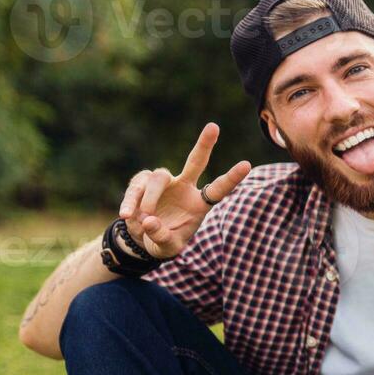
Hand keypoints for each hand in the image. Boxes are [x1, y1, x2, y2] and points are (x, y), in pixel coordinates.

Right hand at [118, 123, 251, 259]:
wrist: (142, 239)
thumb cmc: (164, 241)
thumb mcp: (167, 248)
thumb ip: (161, 236)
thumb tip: (149, 220)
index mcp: (199, 203)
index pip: (218, 189)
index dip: (231, 178)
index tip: (247, 164)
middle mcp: (184, 187)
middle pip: (195, 162)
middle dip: (204, 144)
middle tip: (214, 126)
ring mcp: (164, 182)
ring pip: (158, 179)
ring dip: (149, 198)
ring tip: (142, 219)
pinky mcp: (142, 182)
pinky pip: (137, 187)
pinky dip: (130, 201)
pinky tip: (126, 215)